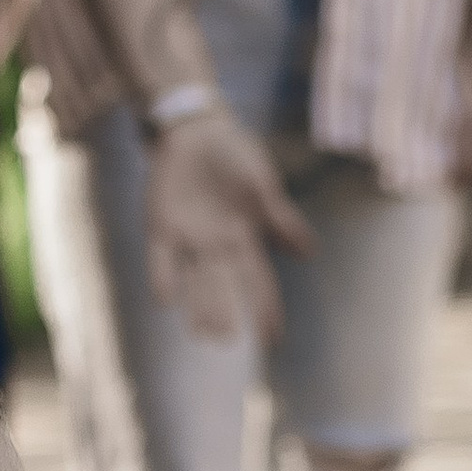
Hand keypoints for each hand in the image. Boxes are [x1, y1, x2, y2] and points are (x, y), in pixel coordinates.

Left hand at [143, 105, 313, 344]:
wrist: (196, 129)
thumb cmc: (235, 156)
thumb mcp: (263, 184)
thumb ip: (281, 218)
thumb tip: (309, 254)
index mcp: (244, 237)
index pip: (257, 279)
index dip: (265, 307)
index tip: (272, 337)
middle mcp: (216, 245)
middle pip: (223, 285)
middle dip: (226, 312)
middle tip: (227, 341)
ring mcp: (188, 237)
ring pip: (195, 279)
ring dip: (199, 305)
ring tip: (203, 334)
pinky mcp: (162, 225)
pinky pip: (162, 257)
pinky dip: (163, 277)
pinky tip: (166, 299)